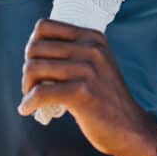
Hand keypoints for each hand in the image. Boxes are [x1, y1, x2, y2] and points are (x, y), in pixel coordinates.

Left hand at [17, 18, 156, 155]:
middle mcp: (91, 49)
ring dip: (27, 86)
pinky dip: (28, 102)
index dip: (33, 45)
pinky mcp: (81, 93)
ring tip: (31, 98)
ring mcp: (87, 70)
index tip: (36, 63)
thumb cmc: (104, 98)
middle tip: (32, 86)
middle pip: (35, 48)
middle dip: (27, 69)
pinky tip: (27, 109)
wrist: (130, 128)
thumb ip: (72, 51)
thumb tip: (32, 48)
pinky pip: (40, 93)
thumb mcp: (95, 64)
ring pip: (34, 68)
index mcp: (92, 37)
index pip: (44, 27)